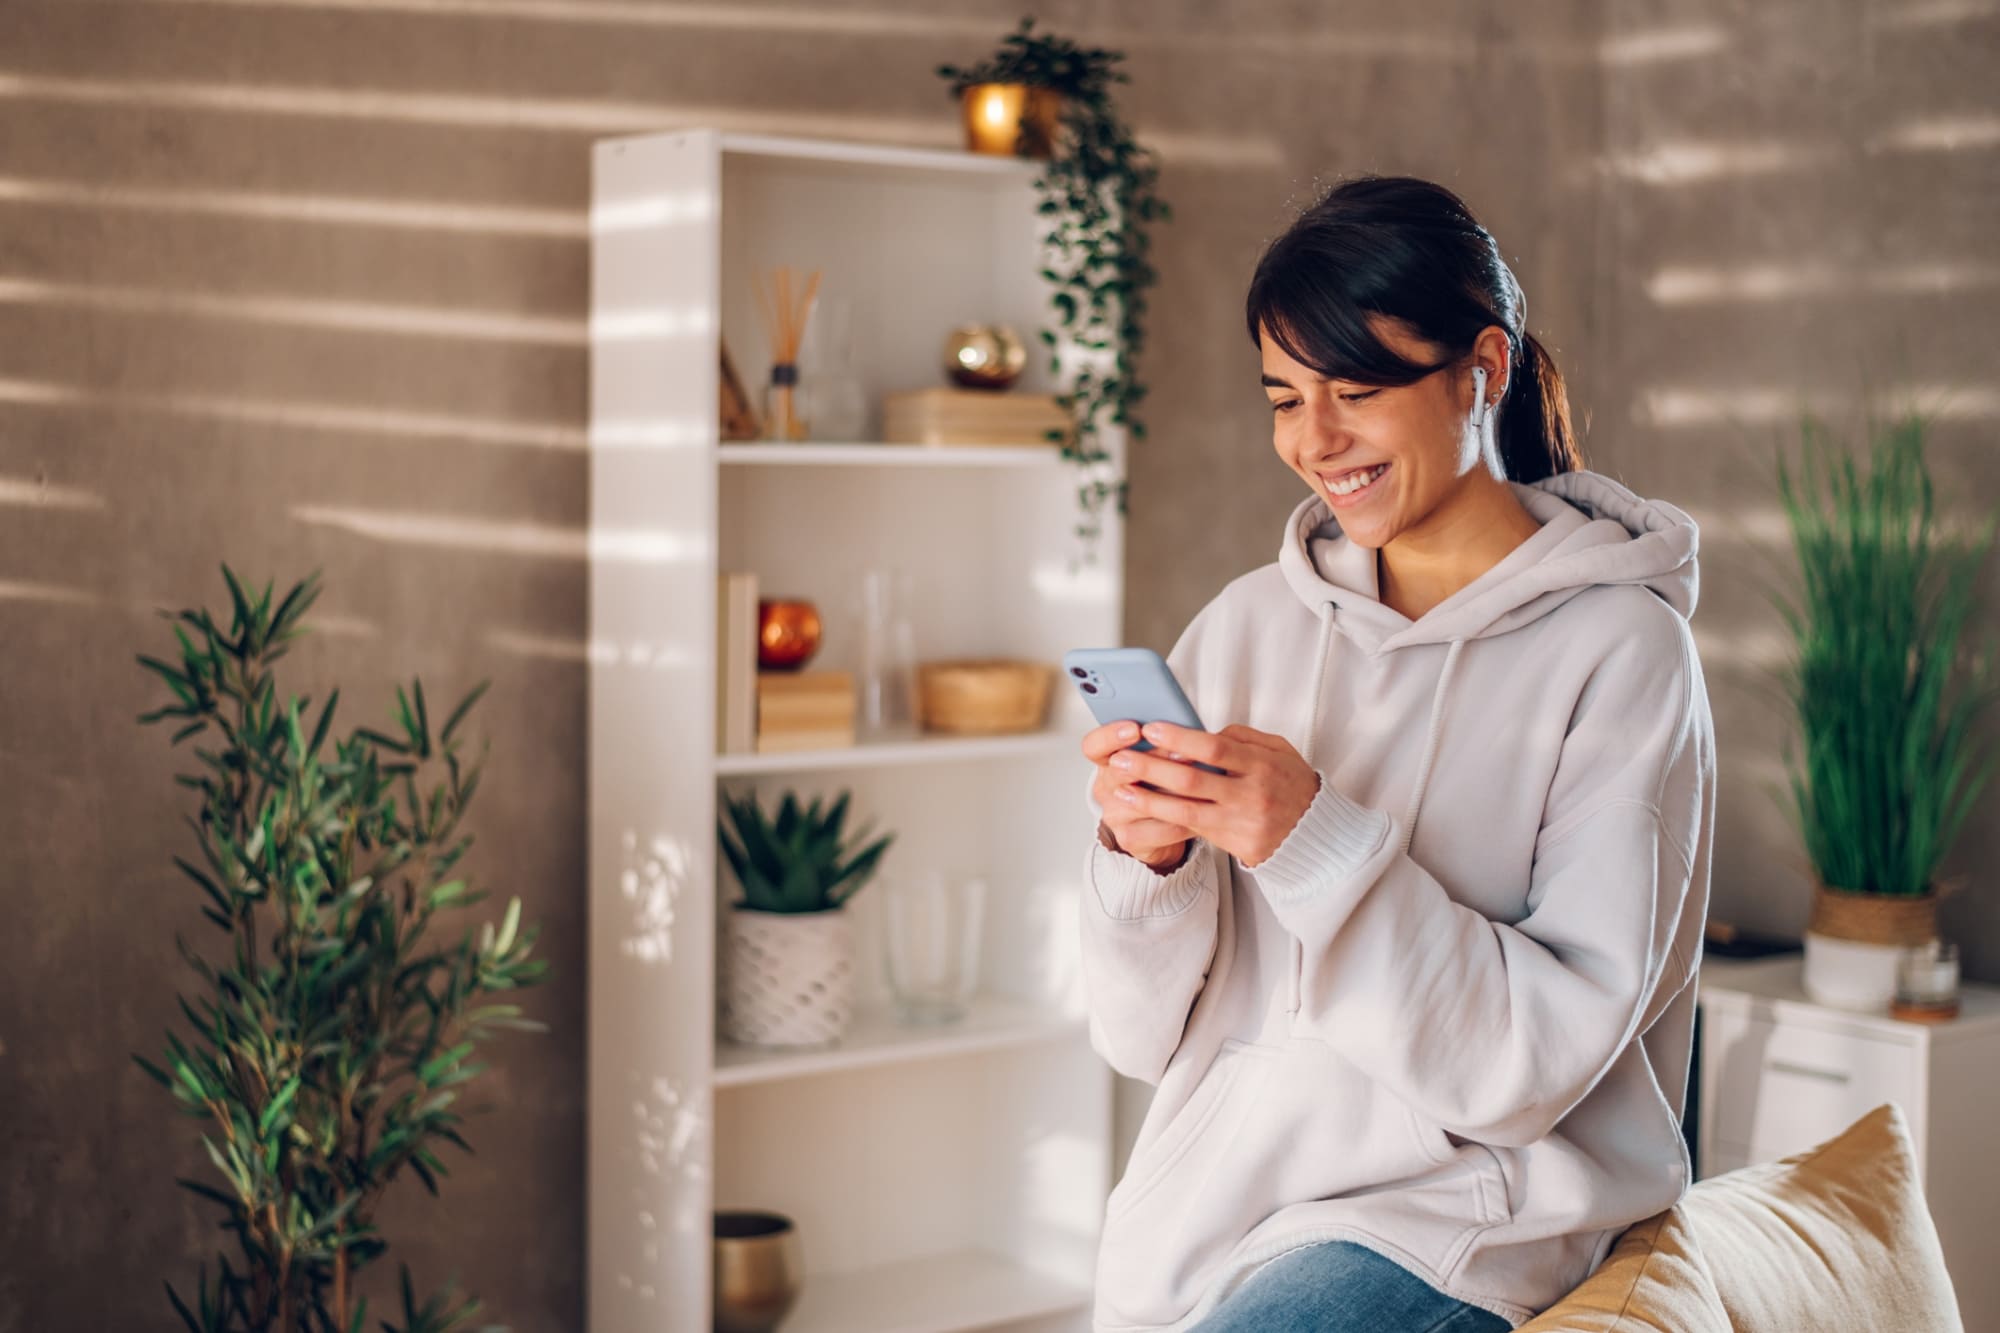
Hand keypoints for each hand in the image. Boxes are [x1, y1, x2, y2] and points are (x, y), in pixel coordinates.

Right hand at [1082, 720, 1195, 869]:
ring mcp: (1116, 814)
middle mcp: (1107, 787)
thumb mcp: (1156, 758)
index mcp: (1108, 760)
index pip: (1094, 745)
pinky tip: (1201, 810)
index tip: (1135, 728)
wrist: (1159, 830)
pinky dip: (1183, 819)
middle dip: (1154, 760)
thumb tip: (1187, 725)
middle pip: (1118, 771)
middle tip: (1181, 753)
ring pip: (1140, 801)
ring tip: (1200, 781)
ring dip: (1173, 791)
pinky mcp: (1129, 837)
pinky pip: (1158, 828)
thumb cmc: (1160, 786)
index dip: (1111, 736)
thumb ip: (1161, 743)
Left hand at [1098, 720, 1321, 869]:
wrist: (1315, 833)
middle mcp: (1251, 795)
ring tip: (1119, 787)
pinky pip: (1192, 828)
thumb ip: (1241, 737)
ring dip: (1148, 798)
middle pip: (1192, 779)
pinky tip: (1140, 806)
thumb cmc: (1291, 783)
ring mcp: (1241, 822)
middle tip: (1121, 757)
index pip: (1215, 748)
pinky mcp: (1234, 843)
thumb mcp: (1278, 750)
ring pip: (1185, 809)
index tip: (1150, 728)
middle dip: (1152, 768)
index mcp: (1262, 765)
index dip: (1179, 738)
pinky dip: (1162, 816)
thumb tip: (1202, 732)